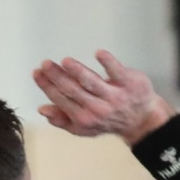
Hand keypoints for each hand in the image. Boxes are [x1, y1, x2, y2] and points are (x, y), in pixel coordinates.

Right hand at [33, 51, 175, 145]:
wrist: (141, 119)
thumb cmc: (108, 120)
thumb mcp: (84, 126)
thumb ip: (62, 119)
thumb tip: (41, 110)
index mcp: (84, 119)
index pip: (61, 100)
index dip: (47, 86)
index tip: (37, 73)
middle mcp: (98, 109)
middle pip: (74, 90)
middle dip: (57, 77)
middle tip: (46, 64)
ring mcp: (114, 96)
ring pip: (92, 82)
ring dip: (77, 71)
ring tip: (65, 62)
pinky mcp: (129, 83)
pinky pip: (117, 72)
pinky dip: (108, 62)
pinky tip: (98, 53)